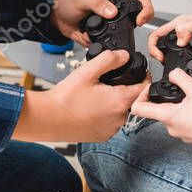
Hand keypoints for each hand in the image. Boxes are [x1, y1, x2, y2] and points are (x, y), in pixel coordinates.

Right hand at [12, 49, 149, 142]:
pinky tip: (92, 107)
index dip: (143, 77)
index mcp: (119, 102)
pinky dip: (106, 113)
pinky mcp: (102, 136)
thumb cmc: (65, 98)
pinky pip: (111, 122)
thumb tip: (124, 56)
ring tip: (97, 94)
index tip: (137, 71)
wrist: (47, 119)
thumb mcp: (88, 71)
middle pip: (132, 99)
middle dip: (125, 88)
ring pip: (121, 111)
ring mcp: (111, 130)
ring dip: (114, 102)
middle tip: (108, 81)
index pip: (144, 88)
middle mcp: (119, 119)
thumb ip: (109, 59)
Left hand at [51, 0, 154, 44]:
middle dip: (141, 23)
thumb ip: (98, 3)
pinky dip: (111, 46)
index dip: (145, 8)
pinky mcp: (105, 35)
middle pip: (140, 15)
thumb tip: (112, 11)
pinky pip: (113, 44)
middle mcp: (117, 8)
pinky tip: (103, 43)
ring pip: (128, 32)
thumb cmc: (69, 0)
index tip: (140, 20)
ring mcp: (112, 23)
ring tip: (119, 38)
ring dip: (125, 37)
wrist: (56, 16)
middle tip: (136, 27)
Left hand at [130, 68, 191, 154]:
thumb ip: (180, 77)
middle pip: (165, 107)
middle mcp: (172, 127)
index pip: (139, 109)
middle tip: (191, 88)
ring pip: (182, 111)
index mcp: (167, 116)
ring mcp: (183, 133)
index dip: (141, 95)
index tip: (151, 88)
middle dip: (179, 94)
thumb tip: (173, 74)